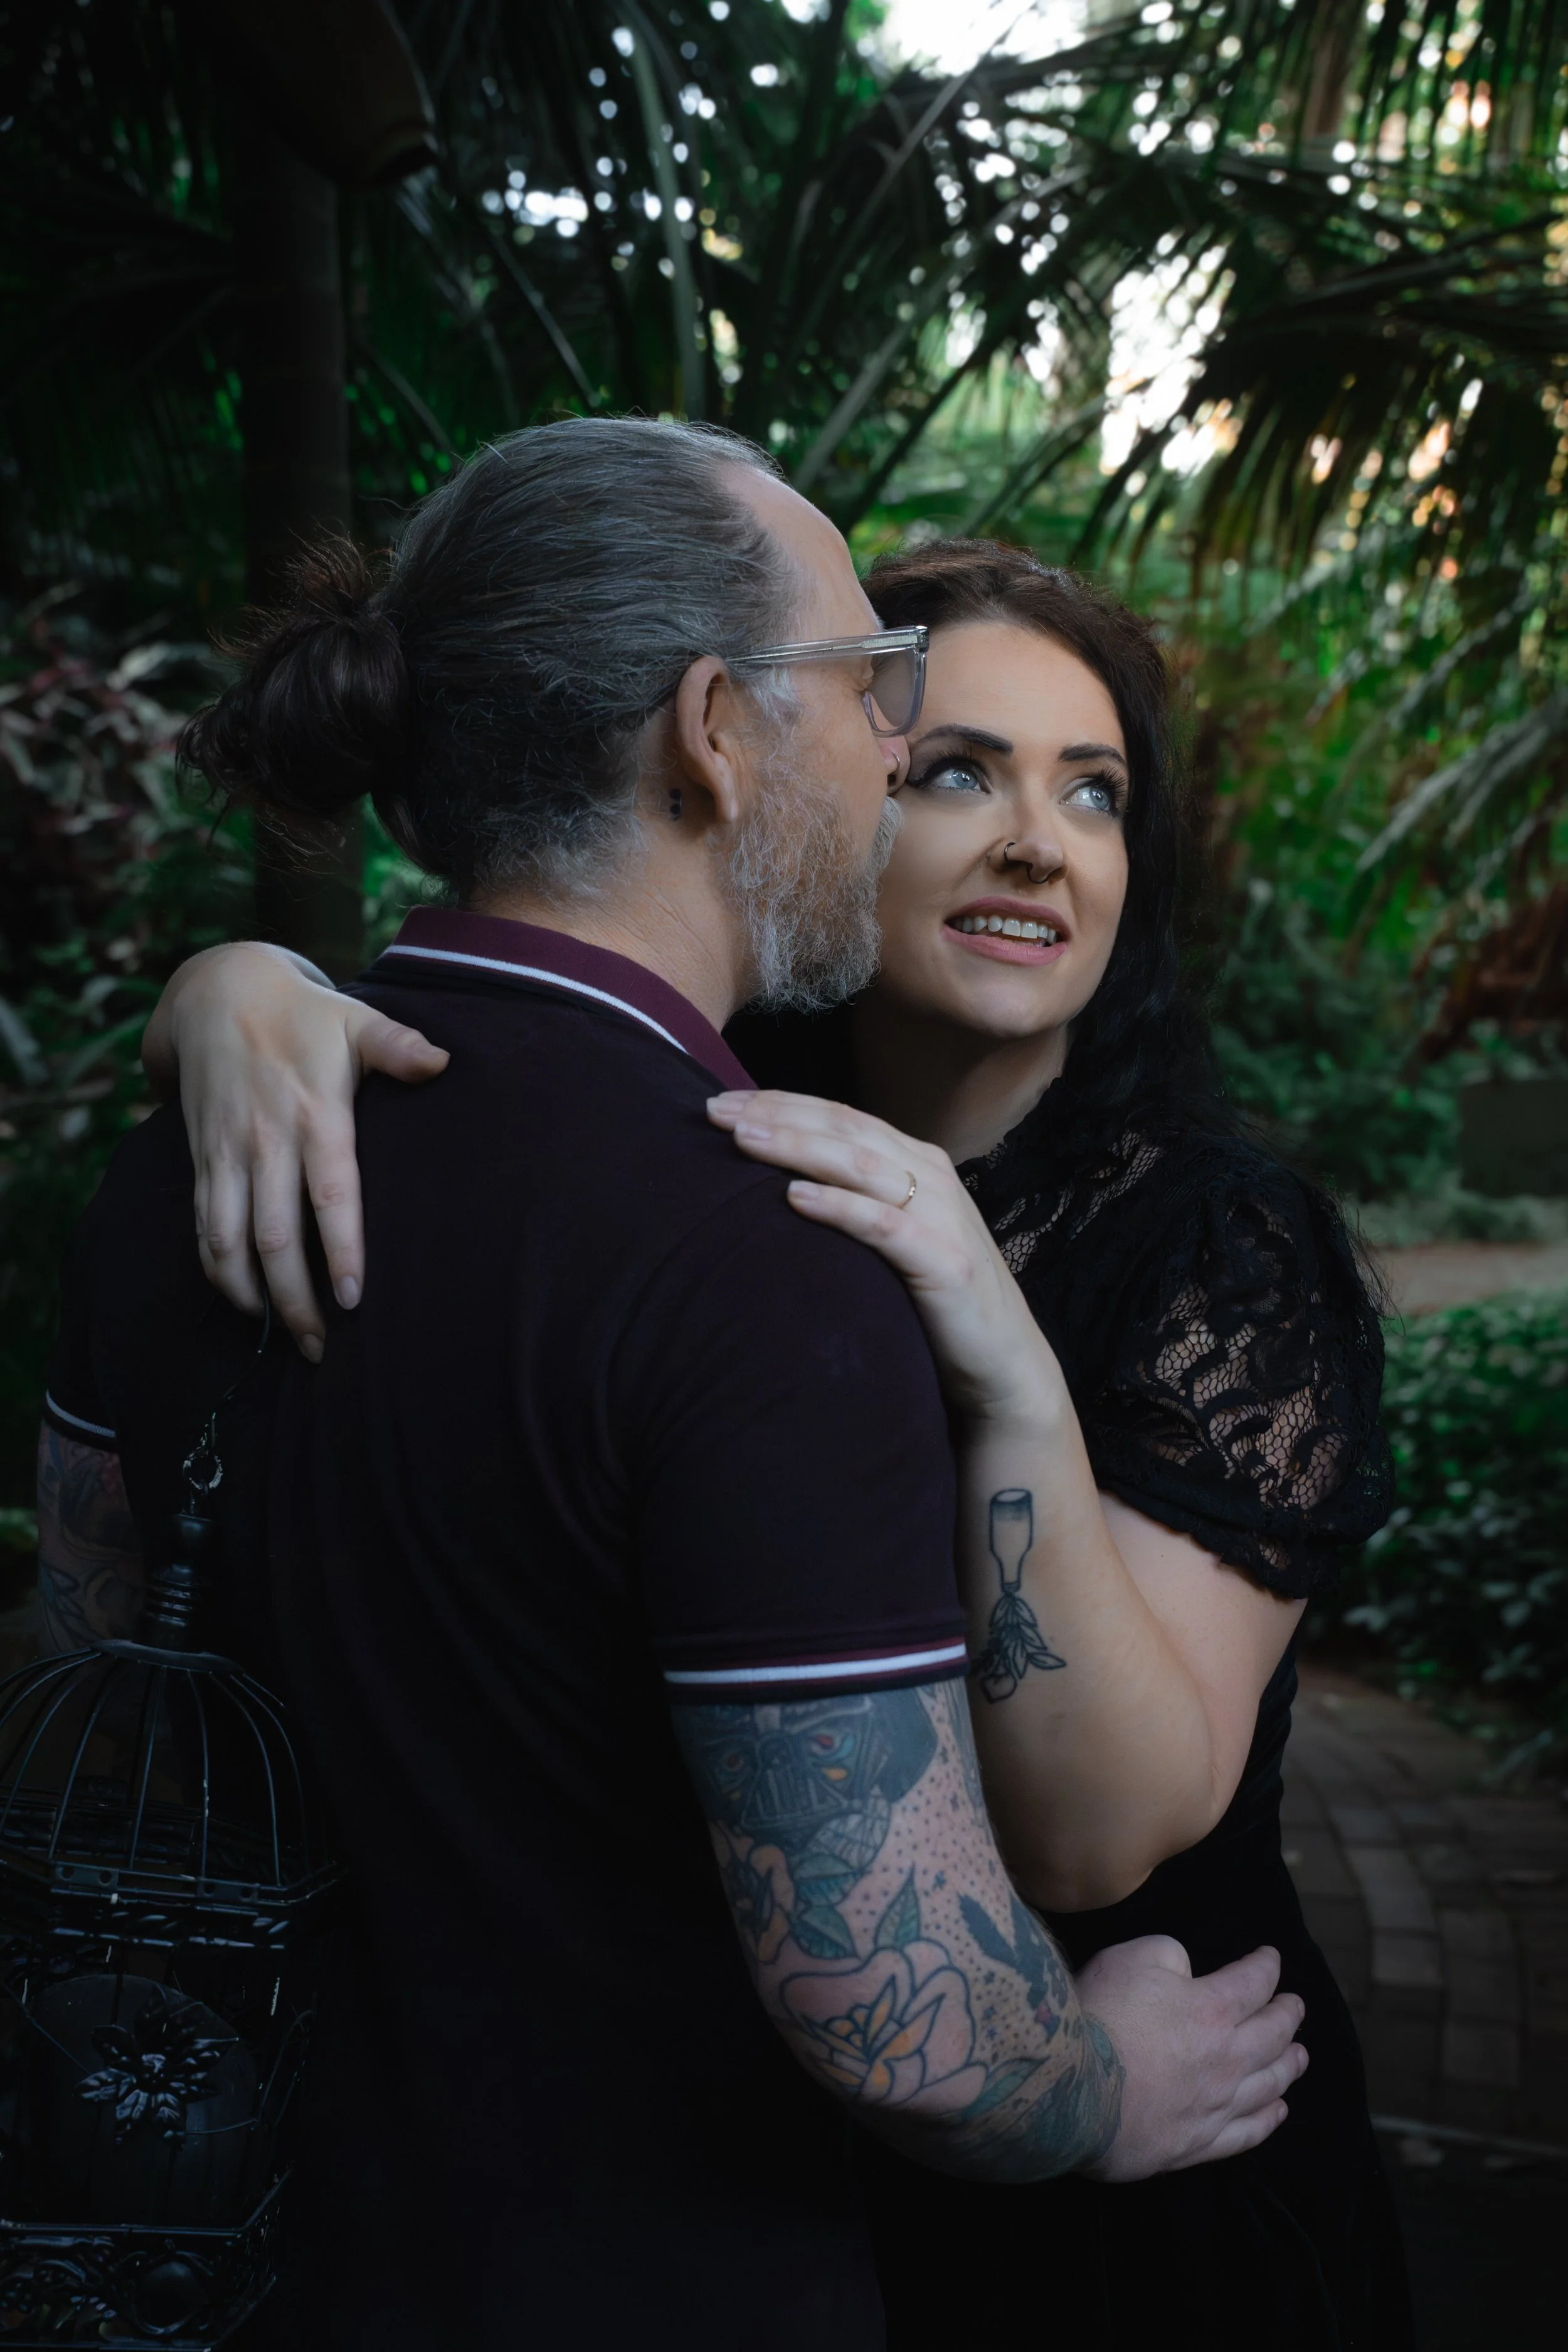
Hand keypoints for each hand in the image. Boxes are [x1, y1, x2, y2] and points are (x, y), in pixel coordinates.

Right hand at [146, 943, 447, 1356]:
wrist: (216, 993)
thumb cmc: (304, 1015)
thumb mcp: (355, 1019)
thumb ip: (399, 1046)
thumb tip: (444, 1062)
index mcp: (317, 1115)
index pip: (331, 1195)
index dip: (340, 1250)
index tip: (353, 1300)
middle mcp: (268, 1141)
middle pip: (276, 1238)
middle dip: (296, 1299)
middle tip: (321, 1347)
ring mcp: (228, 1154)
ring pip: (229, 1243)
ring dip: (253, 1298)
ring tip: (286, 1337)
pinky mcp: (202, 1160)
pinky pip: (203, 1228)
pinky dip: (219, 1272)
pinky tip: (245, 1302)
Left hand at [707, 1089, 1061, 1426]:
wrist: (1003, 1362)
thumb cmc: (935, 1298)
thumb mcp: (897, 1233)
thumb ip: (858, 1198)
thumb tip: (781, 1180)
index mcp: (917, 1162)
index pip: (841, 1118)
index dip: (781, 1103)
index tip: (720, 1102)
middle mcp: (931, 1177)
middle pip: (845, 1131)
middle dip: (778, 1115)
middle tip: (715, 1111)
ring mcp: (941, 1217)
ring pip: (861, 1166)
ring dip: (799, 1147)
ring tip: (745, 1140)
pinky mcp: (944, 1262)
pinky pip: (883, 1226)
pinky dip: (839, 1206)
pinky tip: (795, 1197)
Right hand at [1076, 1935, 1306, 2179]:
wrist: (1075, 2092)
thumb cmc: (1101, 2016)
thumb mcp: (1132, 1957)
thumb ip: (1171, 1956)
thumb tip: (1188, 1973)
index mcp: (1213, 2008)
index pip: (1254, 1981)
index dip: (1266, 1966)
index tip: (1271, 1957)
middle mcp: (1227, 2058)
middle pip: (1273, 2035)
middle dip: (1288, 2014)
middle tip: (1295, 2006)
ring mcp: (1217, 2105)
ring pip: (1269, 2084)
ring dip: (1289, 2066)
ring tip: (1300, 2055)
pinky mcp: (1199, 2144)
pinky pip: (1247, 2133)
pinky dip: (1268, 2120)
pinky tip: (1277, 2110)